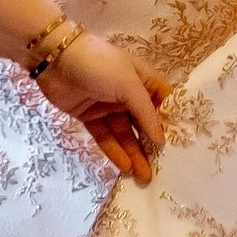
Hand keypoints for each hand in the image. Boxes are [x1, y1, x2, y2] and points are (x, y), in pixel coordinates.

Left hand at [38, 30, 168, 183]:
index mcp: (142, 79)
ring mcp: (108, 106)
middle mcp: (128, 93)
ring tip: (144, 176)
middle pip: (144, 123)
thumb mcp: (129, 84)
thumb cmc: (100, 65)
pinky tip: (126, 167)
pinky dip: (115, 152)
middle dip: (151, 145)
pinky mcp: (90, 117)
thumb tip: (160, 139)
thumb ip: (145, 113)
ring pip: (125, 134)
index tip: (181, 144)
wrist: (55, 59)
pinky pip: (106, 137)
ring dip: (134, 153)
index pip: (162, 103)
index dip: (171, 122)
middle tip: (162, 169)